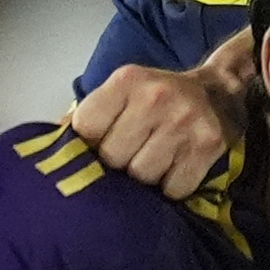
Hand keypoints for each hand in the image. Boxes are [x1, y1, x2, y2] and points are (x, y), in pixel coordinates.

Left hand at [67, 33, 254, 194]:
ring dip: (146, 176)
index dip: (90, 142)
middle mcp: (155, 98)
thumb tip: (50, 144)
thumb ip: (89, 114)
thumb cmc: (158, 97)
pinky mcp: (207, 147)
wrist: (219, 92)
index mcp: (127, 80)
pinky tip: (176, 166)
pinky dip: (172, 185)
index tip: (102, 141)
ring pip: (142, 176)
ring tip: (155, 158)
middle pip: (113, 157)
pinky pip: (173, 189)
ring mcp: (184, 123)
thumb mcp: (122, 91)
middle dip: (119, 162)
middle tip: (132, 151)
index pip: (85, 128)